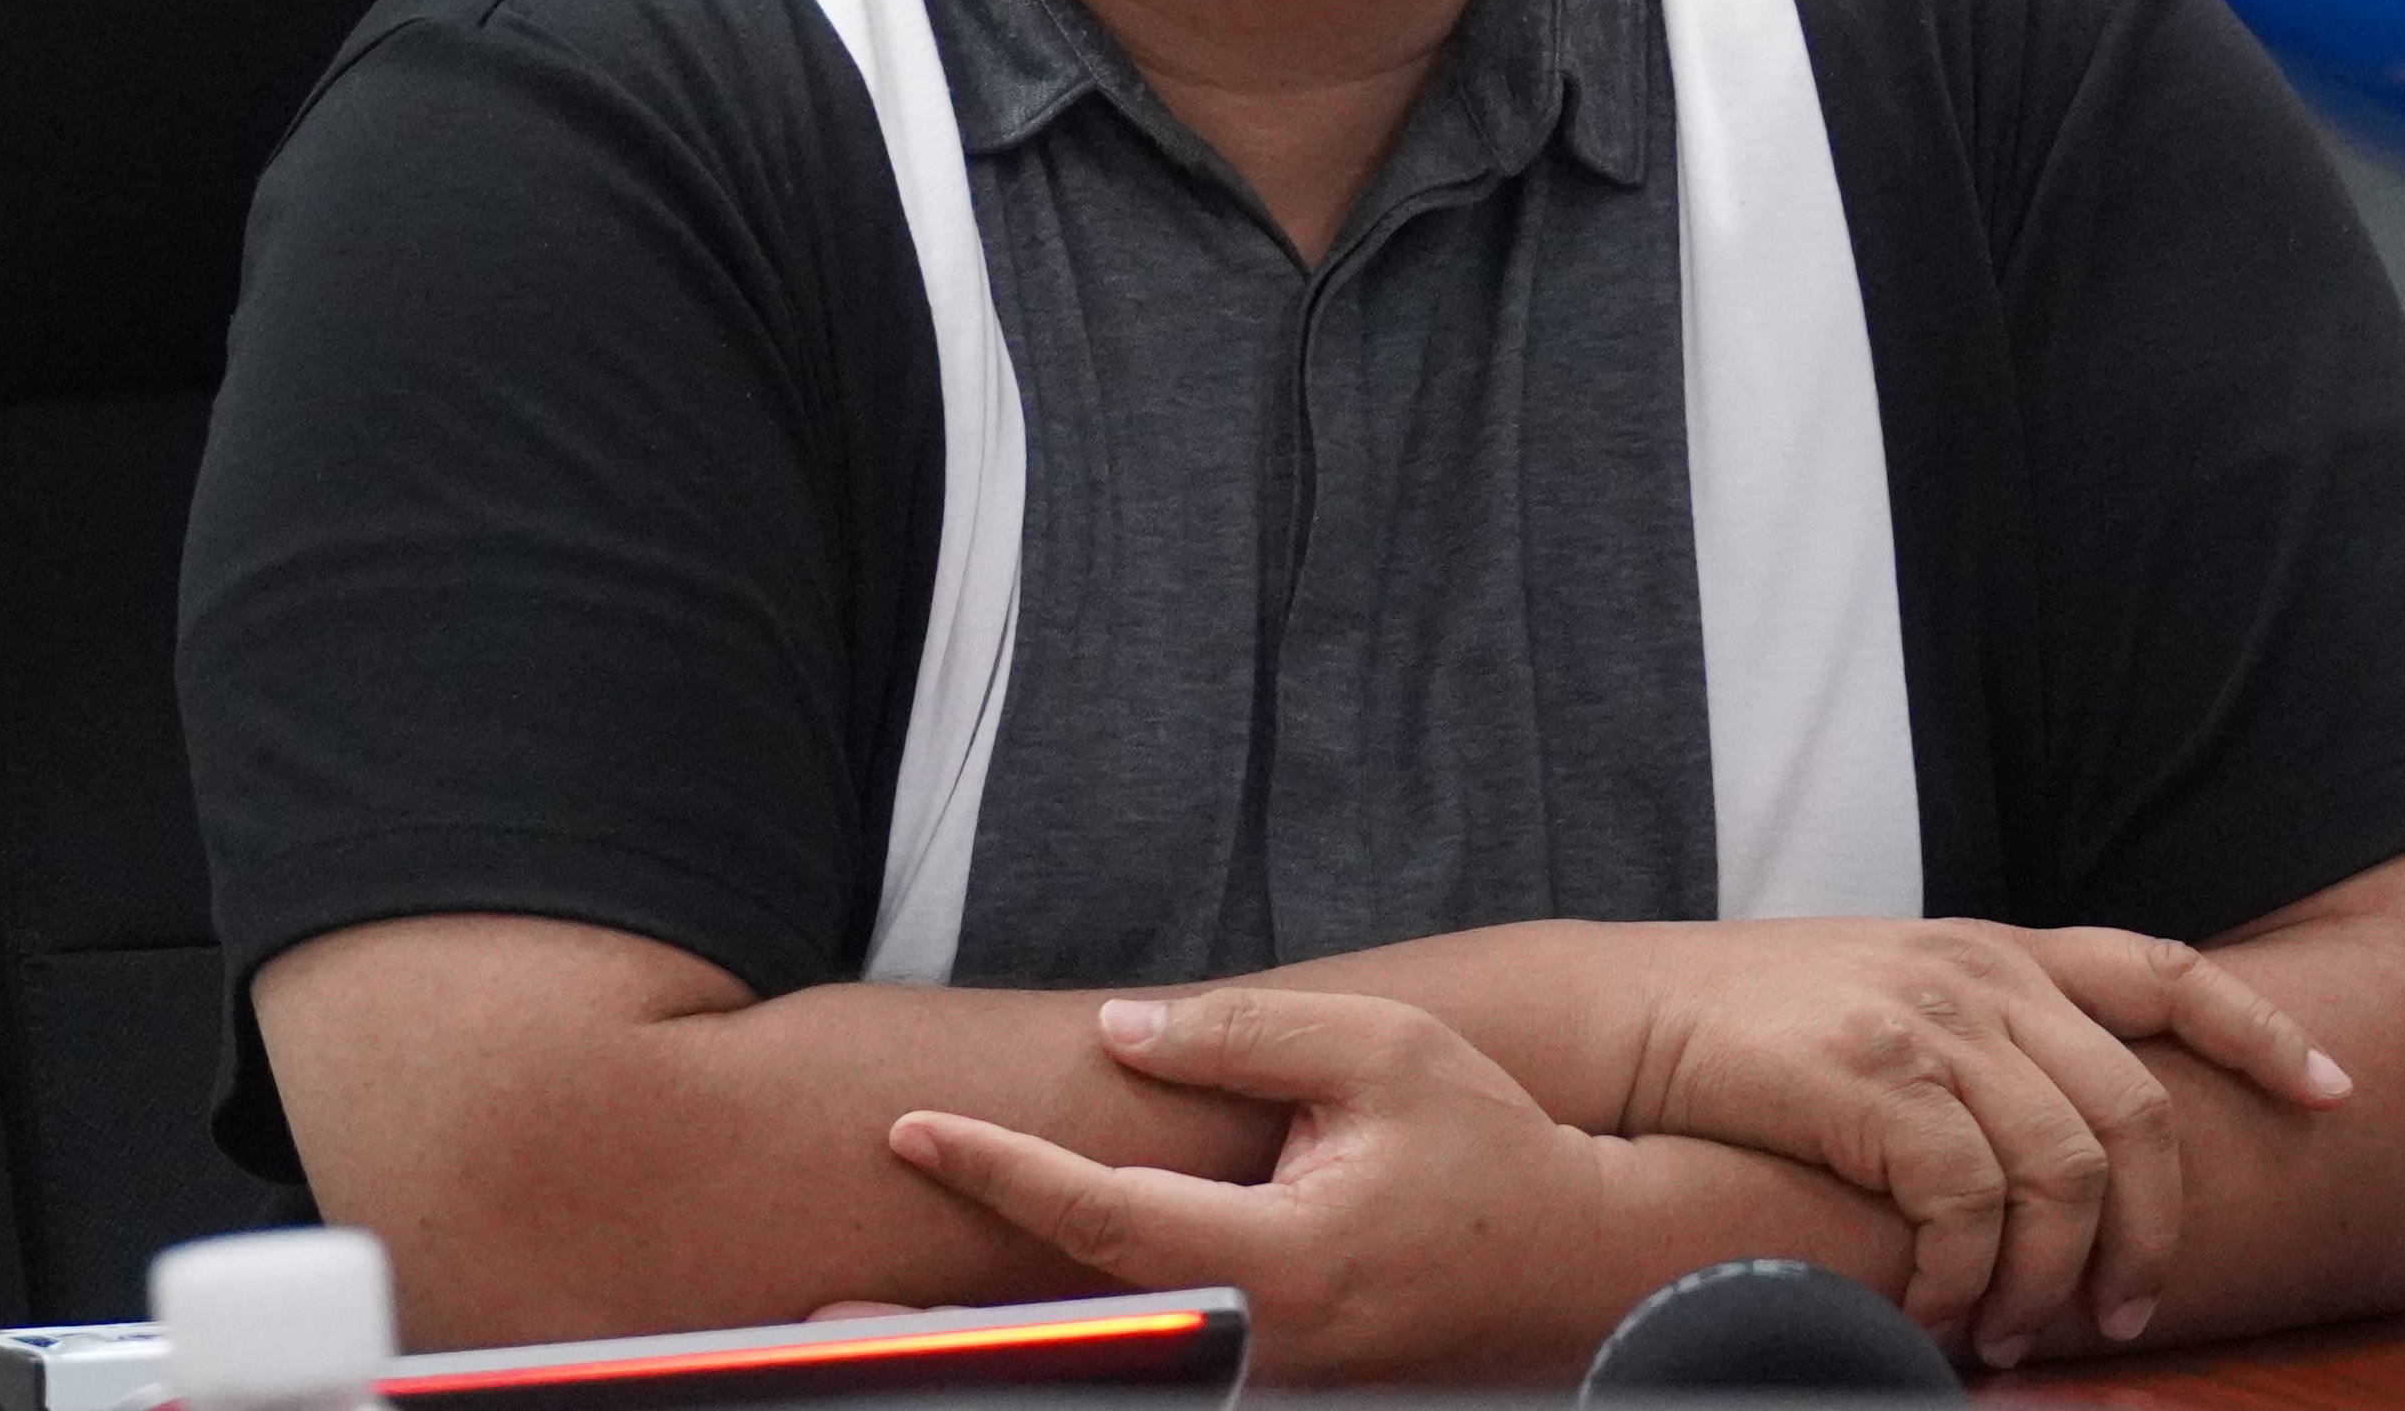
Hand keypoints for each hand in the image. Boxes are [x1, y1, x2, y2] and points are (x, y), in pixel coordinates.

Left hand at [888, 989, 1651, 1385]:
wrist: (1589, 1268)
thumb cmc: (1487, 1149)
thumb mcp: (1380, 1053)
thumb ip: (1243, 1038)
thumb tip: (1116, 1031)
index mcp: (1284, 1263)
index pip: (1107, 1220)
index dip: (1002, 1175)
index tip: (913, 1129)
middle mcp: (1264, 1352)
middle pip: (1077, 1347)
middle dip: (942, 1340)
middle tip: (814, 1322)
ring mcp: (1273, 1392)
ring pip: (1111, 1380)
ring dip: (994, 1363)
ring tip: (863, 1342)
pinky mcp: (1282, 1399)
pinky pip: (1156, 1384)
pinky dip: (1070, 1367)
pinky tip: (992, 1345)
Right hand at [1610, 920, 2354, 1364]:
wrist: (1624, 1015)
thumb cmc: (1756, 1031)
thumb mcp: (1893, 995)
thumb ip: (1986, 1035)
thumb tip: (2073, 1139)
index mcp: (1998, 949)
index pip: (2167, 971)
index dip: (2262, 1034)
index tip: (2335, 1094)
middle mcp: (1981, 973)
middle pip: (2136, 1110)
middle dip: (2153, 1232)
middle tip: (2125, 1314)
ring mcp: (1929, 1020)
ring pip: (2066, 1172)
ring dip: (2057, 1279)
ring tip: (2019, 1332)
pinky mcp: (1873, 1076)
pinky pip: (1973, 1202)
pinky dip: (1972, 1279)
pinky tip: (1945, 1314)